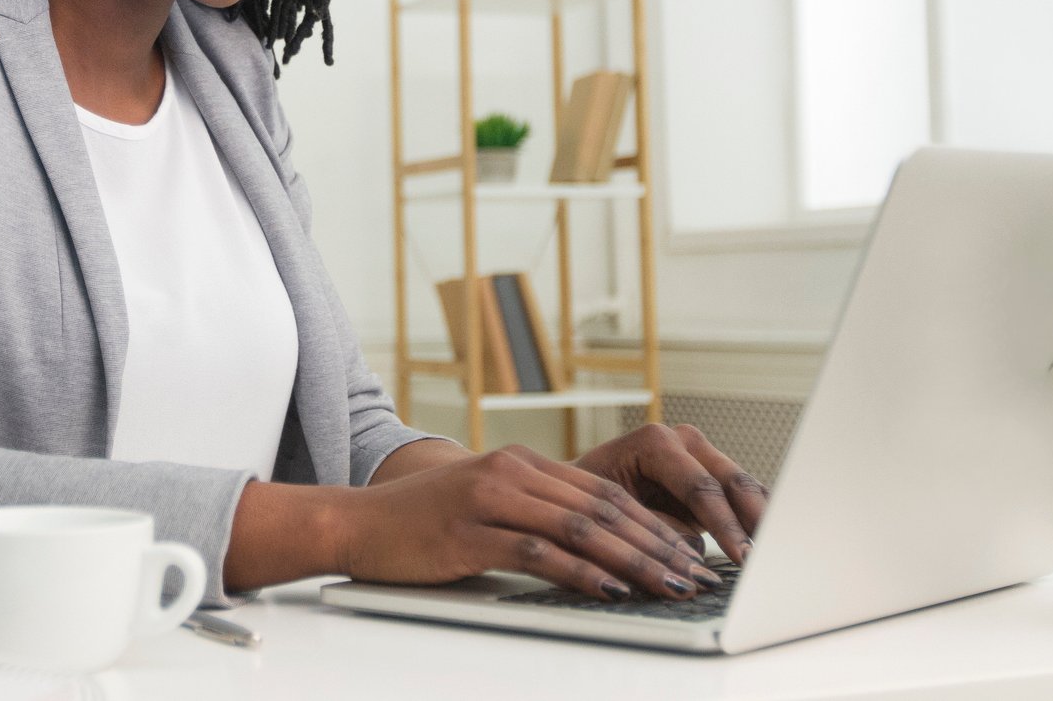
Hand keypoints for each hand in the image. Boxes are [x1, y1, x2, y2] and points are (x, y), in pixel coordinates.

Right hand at [335, 444, 721, 600]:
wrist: (358, 523)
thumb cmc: (424, 524)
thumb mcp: (487, 506)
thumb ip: (536, 516)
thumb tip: (601, 552)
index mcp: (522, 463)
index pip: (604, 493)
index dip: (652, 524)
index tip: (689, 554)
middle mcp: (512, 471)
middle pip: (601, 508)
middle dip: (655, 544)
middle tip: (695, 575)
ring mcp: (490, 498)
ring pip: (579, 527)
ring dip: (631, 559)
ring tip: (668, 586)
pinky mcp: (470, 531)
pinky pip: (536, 551)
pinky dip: (578, 571)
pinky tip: (609, 589)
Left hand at [571, 424, 768, 564]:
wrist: (575, 491)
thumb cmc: (587, 500)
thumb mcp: (613, 514)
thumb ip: (657, 530)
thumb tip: (694, 555)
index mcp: (656, 441)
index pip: (701, 487)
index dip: (724, 525)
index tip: (741, 556)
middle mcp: (683, 441)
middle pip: (731, 481)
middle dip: (754, 521)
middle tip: (771, 557)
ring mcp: (700, 456)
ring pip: (743, 487)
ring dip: (761, 521)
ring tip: (781, 554)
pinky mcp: (709, 478)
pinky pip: (739, 497)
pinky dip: (754, 521)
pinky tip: (769, 545)